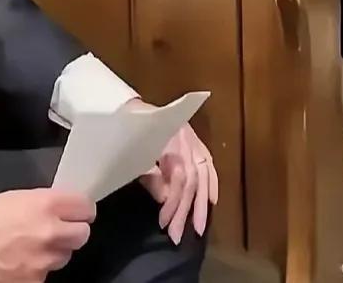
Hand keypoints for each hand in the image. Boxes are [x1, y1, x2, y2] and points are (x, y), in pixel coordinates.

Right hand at [0, 189, 94, 282]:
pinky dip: (37, 270)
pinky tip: (21, 263)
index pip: (85, 206)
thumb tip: (60, 208)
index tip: (79, 212)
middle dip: (73, 232)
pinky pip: (45, 274)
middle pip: (82, 234)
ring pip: (64, 256)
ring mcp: (43, 260)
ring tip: (33, 248)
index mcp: (46, 204)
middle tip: (61, 231)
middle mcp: (50, 232)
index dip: (82, 210)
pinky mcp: (34, 282)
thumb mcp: (16, 198)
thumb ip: (43, 203)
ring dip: (54, 252)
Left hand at [139, 121, 218, 245]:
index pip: (181, 177)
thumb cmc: (130, 132)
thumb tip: (165, 199)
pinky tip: (212, 200)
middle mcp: (187, 139)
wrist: (131, 108)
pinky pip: (208, 163)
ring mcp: (193, 139)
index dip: (174, 203)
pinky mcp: (194, 141)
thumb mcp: (135, 155)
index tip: (164, 223)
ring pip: (204, 173)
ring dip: (202, 202)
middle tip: (180, 235)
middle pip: (194, 178)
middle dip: (188, 209)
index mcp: (172, 140)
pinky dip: (212, 183)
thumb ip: (151, 176)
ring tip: (200, 226)